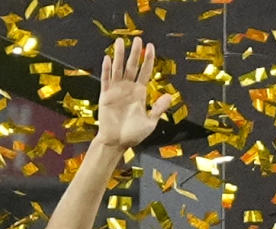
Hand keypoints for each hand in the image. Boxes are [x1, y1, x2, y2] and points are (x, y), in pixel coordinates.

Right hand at [96, 37, 173, 152]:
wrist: (116, 143)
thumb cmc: (133, 134)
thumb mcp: (150, 122)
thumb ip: (158, 108)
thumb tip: (170, 95)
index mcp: (139, 93)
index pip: (145, 72)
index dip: (148, 60)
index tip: (151, 46)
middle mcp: (128, 88)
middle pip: (132, 66)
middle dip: (135, 53)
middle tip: (138, 39)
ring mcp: (116, 90)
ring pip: (118, 69)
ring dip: (119, 56)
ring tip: (120, 42)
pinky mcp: (105, 95)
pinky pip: (106, 80)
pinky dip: (106, 70)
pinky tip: (107, 58)